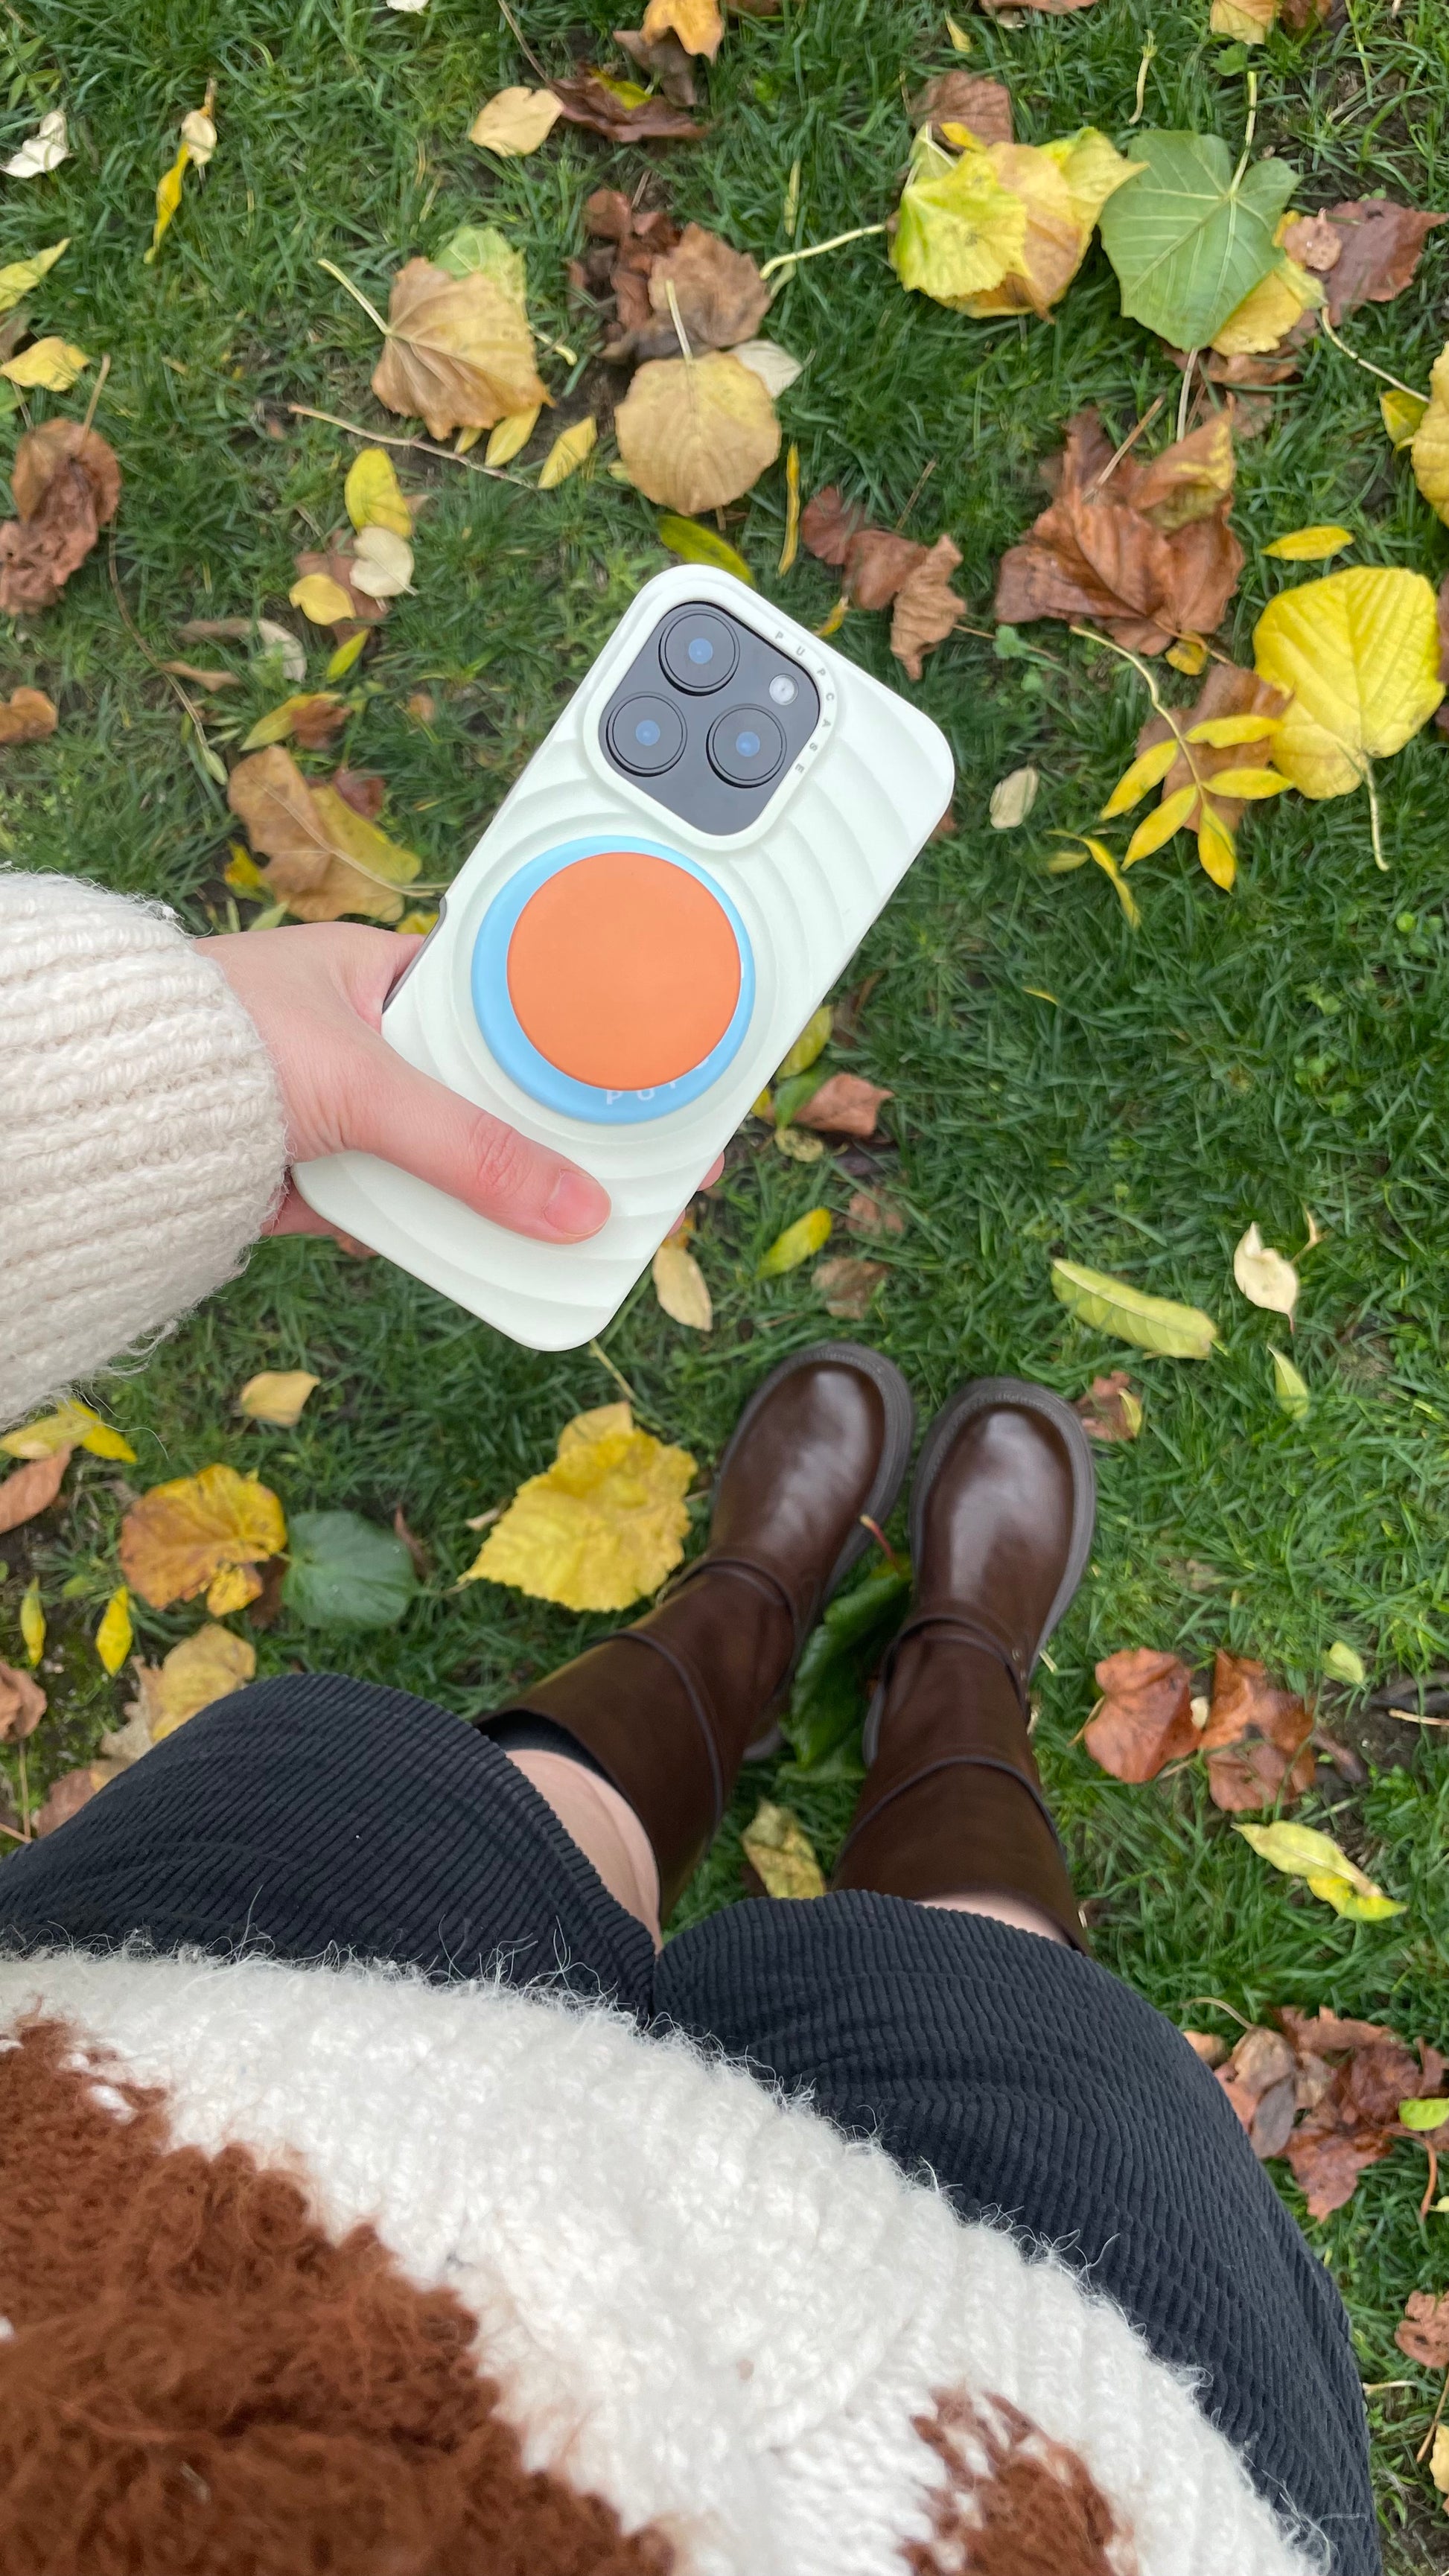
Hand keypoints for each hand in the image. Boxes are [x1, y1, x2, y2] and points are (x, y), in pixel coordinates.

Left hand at [198, 924, 611, 1245]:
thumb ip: (469, 1150)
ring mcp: (344, 1110)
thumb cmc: (215, 1042)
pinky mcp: (317, 1175)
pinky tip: (458, 1255)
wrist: (95, 1114)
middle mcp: (372, 1037)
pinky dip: (418, 1234)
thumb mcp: (365, 1088)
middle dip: (537, 1145)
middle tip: (612, 1183)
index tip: (644, 1091)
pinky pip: (395, 1207)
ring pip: (445, 1159)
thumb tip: (573, 1210)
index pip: (512, 1005)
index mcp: (388, 973)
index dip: (577, 1050)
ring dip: (482, 1200)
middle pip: (487, 1097)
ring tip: (552, 1238)